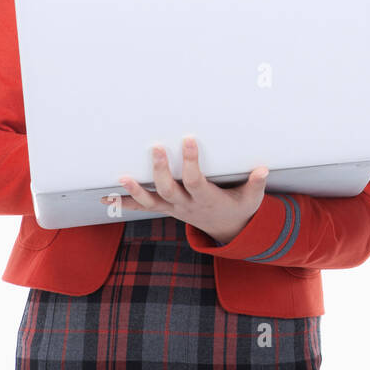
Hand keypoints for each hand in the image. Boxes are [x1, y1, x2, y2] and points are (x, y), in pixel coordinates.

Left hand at [101, 135, 268, 242]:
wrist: (227, 230)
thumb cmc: (239, 209)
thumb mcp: (251, 199)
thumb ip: (256, 184)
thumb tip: (263, 169)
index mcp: (206, 199)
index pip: (196, 180)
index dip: (191, 161)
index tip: (189, 139)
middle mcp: (186, 206)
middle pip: (168, 190)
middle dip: (160, 170)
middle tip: (156, 148)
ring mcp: (174, 209)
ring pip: (151, 202)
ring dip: (135, 190)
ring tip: (122, 177)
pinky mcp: (166, 209)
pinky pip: (142, 208)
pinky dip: (124, 203)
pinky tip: (106, 198)